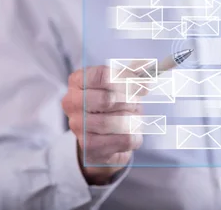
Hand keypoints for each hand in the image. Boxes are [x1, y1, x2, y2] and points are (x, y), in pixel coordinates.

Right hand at [62, 65, 146, 184]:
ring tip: (134, 118)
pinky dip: (135, 136)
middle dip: (129, 102)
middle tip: (135, 104)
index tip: (142, 87)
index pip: (103, 76)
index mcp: (78, 81)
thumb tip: (149, 73)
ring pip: (116, 122)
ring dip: (133, 120)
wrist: (102, 135)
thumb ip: (133, 75)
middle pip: (108, 99)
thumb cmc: (113, 103)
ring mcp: (77, 125)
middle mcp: (72, 102)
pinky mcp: (89, 146)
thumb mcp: (121, 84)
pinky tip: (132, 133)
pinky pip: (123, 140)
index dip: (128, 80)